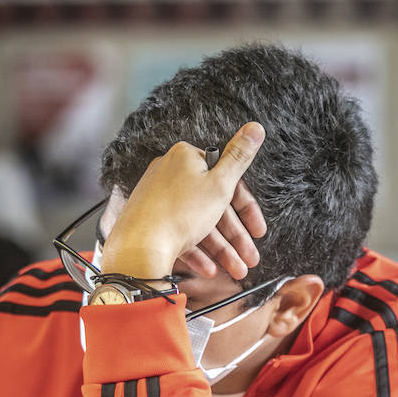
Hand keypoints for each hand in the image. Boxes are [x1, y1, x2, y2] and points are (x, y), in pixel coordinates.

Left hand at [104, 123, 264, 280]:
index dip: (247, 210)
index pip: (226, 180)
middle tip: (250, 257)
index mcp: (186, 158)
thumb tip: (255, 127)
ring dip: (221, 250)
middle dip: (235, 237)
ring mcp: (158, 197)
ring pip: (199, 224)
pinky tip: (210, 268)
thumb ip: (240, 156)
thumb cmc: (179, 212)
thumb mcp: (221, 183)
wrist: (139, 245)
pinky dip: (197, 252)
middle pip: (214, 206)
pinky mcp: (150, 219)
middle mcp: (170, 173)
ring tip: (236, 270)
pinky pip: (179, 234)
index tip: (258, 231)